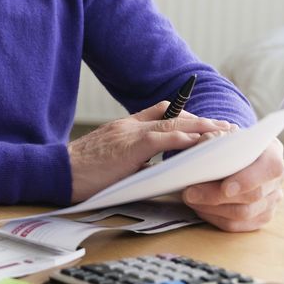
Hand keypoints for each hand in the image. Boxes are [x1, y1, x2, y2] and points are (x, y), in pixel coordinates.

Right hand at [67, 103, 233, 202]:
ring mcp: (129, 133)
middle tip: (224, 126)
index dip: (185, 115)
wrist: (59, 170)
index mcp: (124, 127)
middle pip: (172, 115)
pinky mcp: (130, 146)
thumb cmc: (82, 172)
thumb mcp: (110, 159)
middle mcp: (129, 125)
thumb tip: (153, 167)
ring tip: (223, 132)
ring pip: (173, 123)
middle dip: (201, 120)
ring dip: (201, 127)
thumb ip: (132, 157)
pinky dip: (184, 138)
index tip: (203, 121)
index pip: (160, 112)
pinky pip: (163, 138)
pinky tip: (201, 142)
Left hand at [182, 137, 283, 231]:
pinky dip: (215, 218)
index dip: (248, 180)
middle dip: (217, 196)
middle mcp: (276, 179)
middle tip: (190, 193)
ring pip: (244, 214)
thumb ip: (216, 138)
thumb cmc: (227, 141)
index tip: (225, 188)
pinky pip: (237, 225)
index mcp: (272, 153)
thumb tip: (204, 147)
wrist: (235, 153)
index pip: (270, 169)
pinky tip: (199, 208)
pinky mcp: (260, 216)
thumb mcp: (222, 133)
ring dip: (212, 209)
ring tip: (190, 199)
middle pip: (252, 196)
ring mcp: (271, 200)